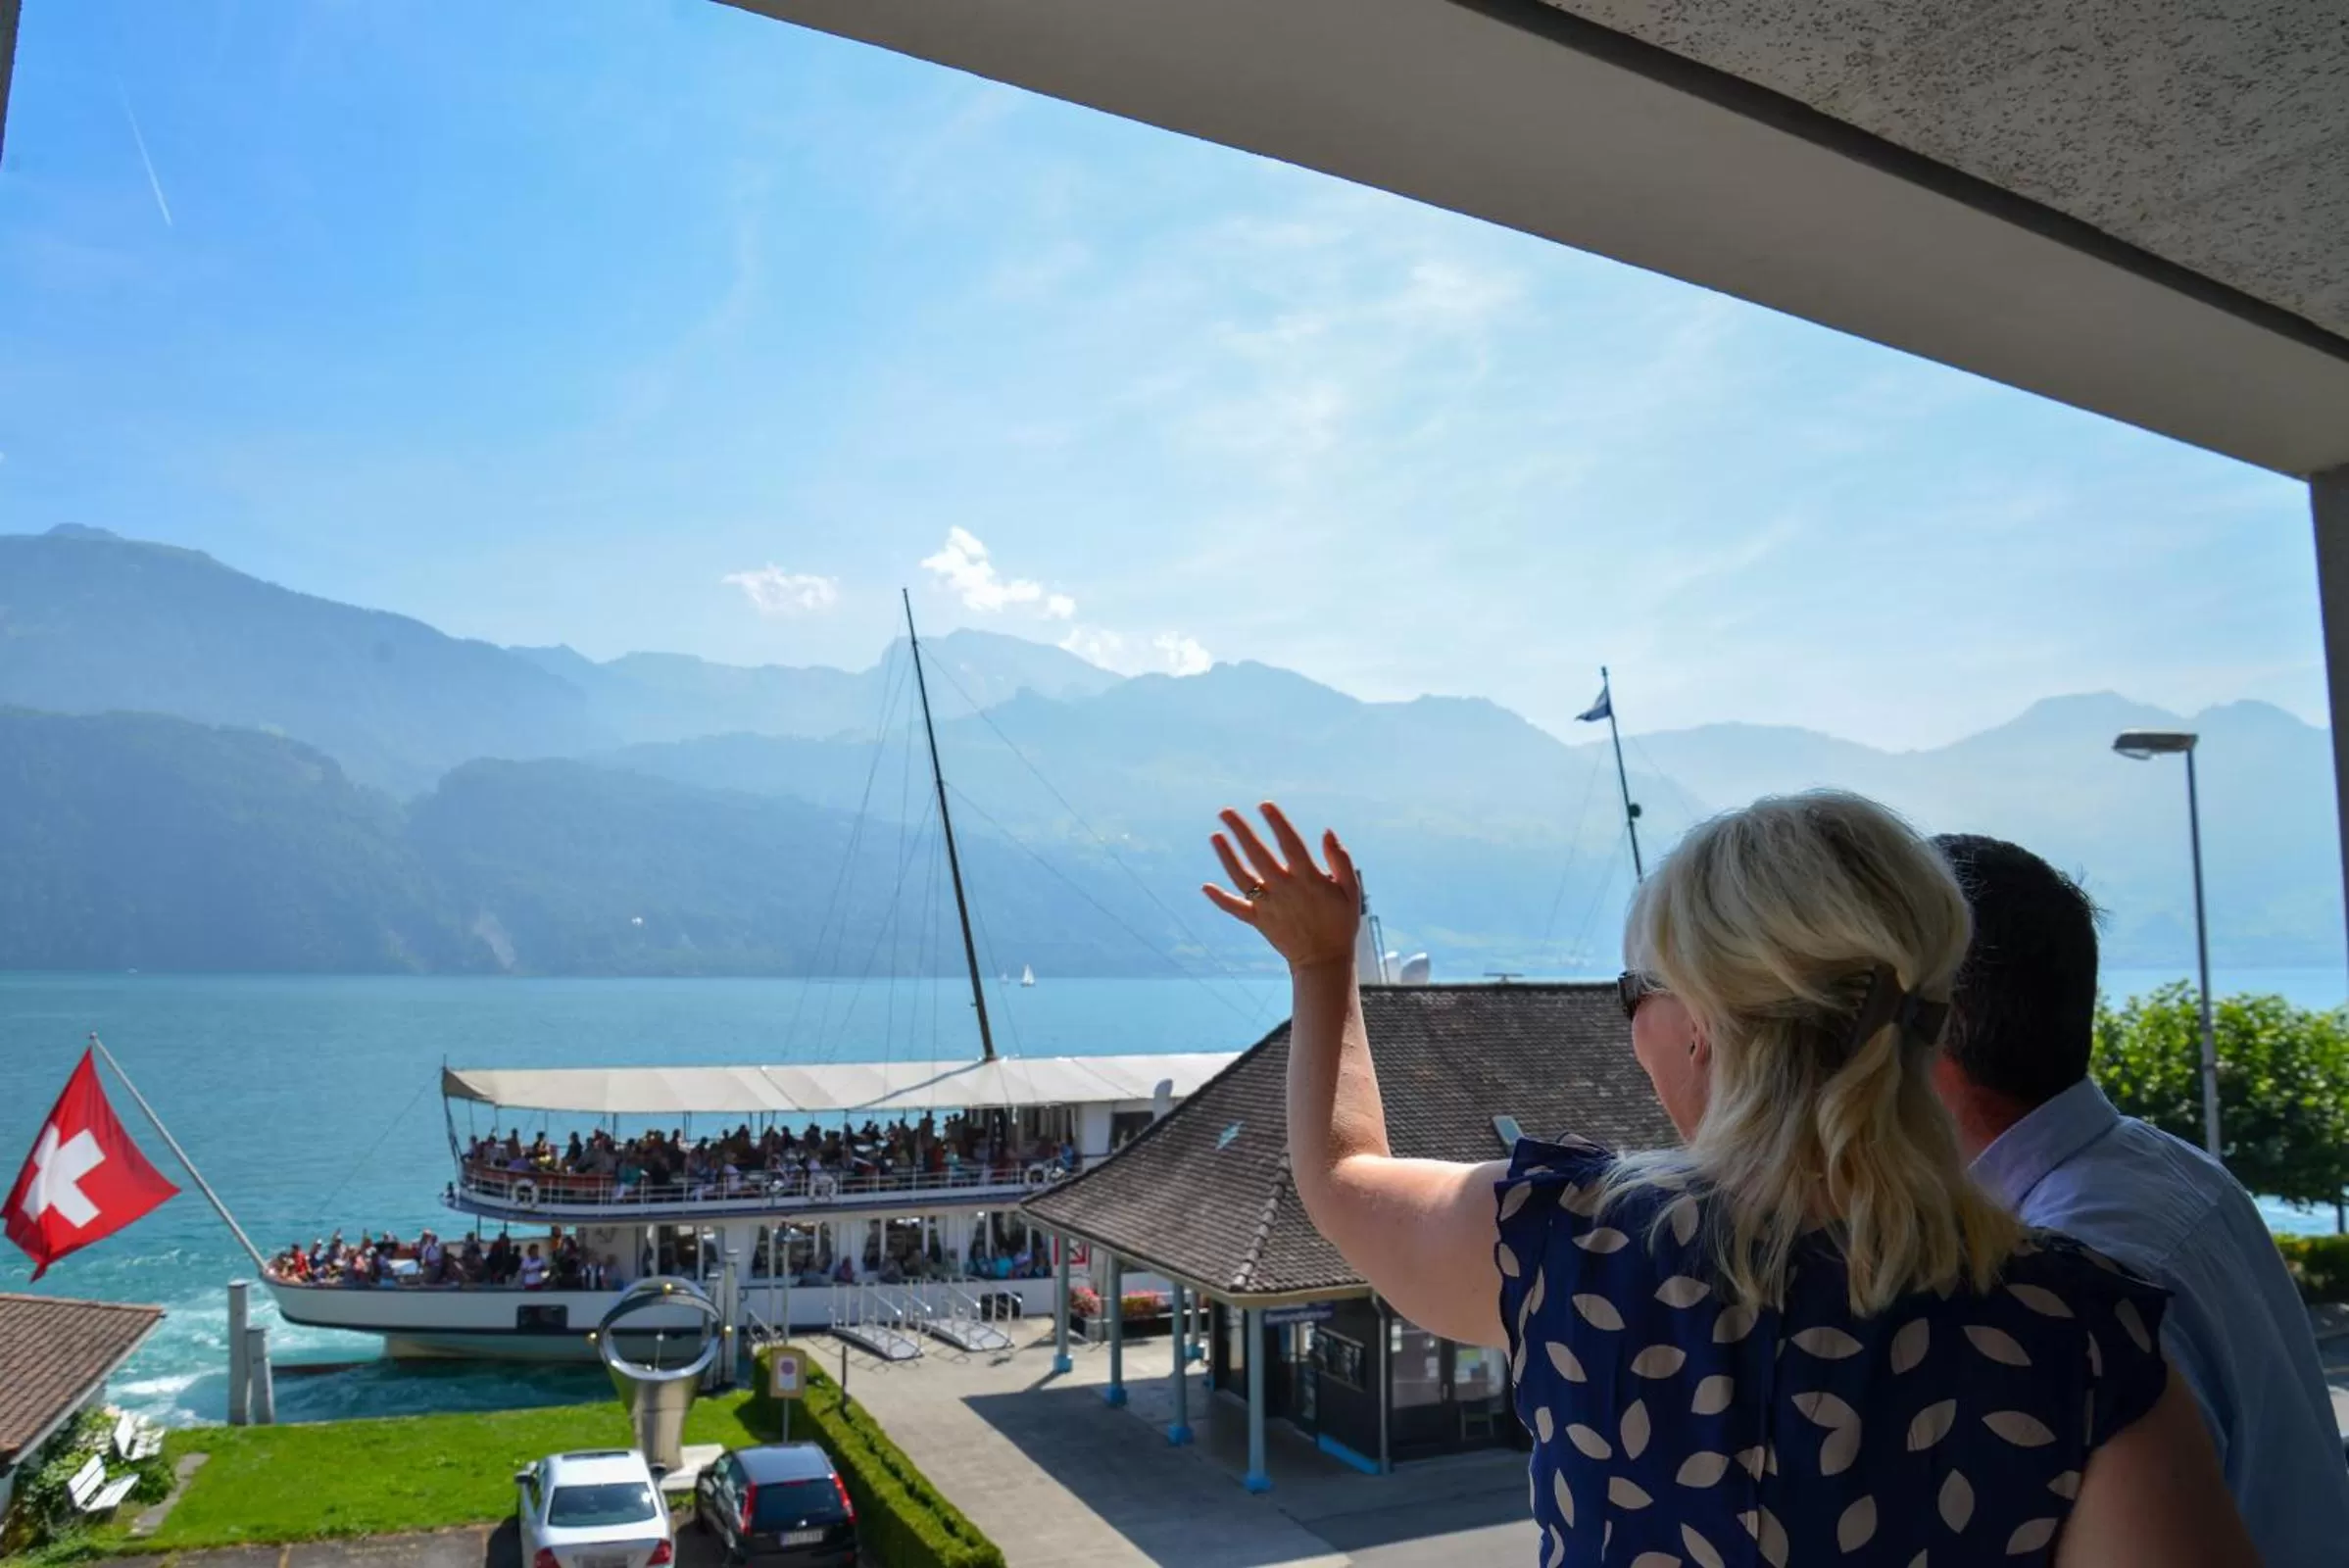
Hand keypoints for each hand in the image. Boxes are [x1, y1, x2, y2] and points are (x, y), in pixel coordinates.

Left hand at [1202, 802, 1360, 970]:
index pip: (1289, 844)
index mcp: (1308, 879)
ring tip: (1215, 836)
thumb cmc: (1340, 922)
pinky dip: (1220, 899)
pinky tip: (1205, 886)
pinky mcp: (1259, 921)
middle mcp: (1285, 889)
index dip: (1277, 823)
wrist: (1324, 961)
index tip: (1264, 805)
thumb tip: (1327, 832)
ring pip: (1242, 877)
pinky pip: (1236, 909)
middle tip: (1224, 811)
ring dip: (1227, 857)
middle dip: (1241, 831)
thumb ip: (1340, 860)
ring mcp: (1269, 906)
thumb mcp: (1351, 891)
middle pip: (1258, 855)